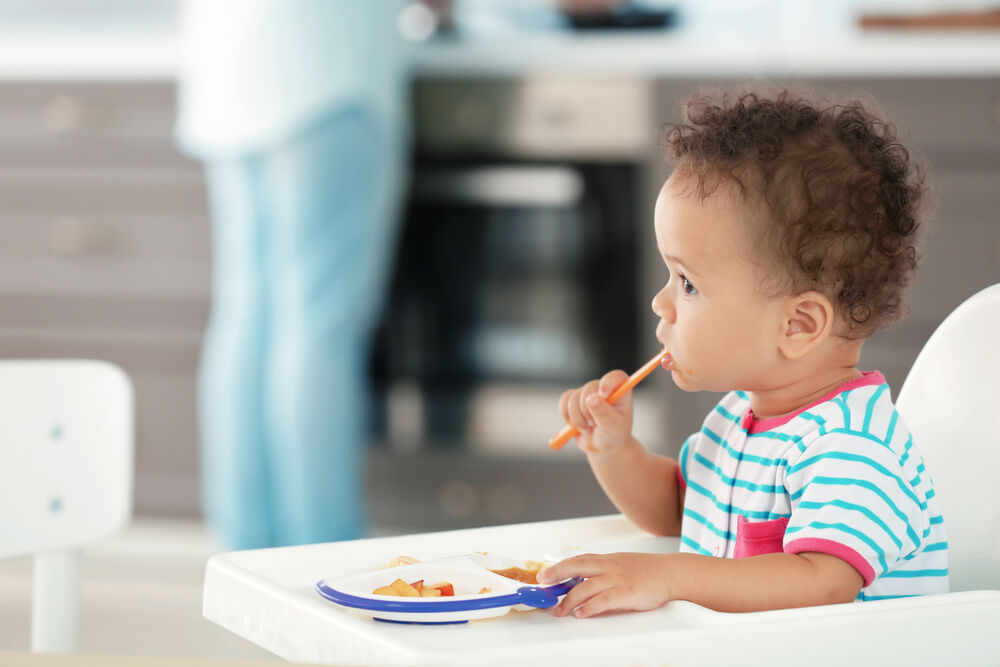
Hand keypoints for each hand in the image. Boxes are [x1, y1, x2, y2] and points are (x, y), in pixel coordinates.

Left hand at [538, 552, 672, 617]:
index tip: (545, 574)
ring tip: (561, 610)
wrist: (672, 573)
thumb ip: (604, 573)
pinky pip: (604, 600)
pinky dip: (590, 607)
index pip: (579, 560)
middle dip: (557, 575)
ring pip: (587, 587)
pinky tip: (581, 614)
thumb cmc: (649, 571)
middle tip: (543, 585)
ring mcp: (618, 578)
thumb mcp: (623, 565)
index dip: (560, 566)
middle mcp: (610, 566)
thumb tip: (584, 585)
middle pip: (577, 567)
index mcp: (608, 560)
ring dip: (570, 600)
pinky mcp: (627, 592)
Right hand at [557, 370, 632, 452]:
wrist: (601, 446)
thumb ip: (604, 413)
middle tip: (594, 425)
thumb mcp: (613, 428)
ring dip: (577, 418)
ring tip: (587, 430)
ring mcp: (587, 392)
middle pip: (590, 387)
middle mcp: (603, 388)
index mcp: (620, 392)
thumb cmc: (613, 436)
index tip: (603, 395)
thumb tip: (591, 398)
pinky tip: (575, 426)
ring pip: (574, 397)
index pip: (616, 376)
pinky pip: (564, 401)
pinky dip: (567, 416)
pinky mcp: (573, 399)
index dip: (608, 382)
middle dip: (588, 410)